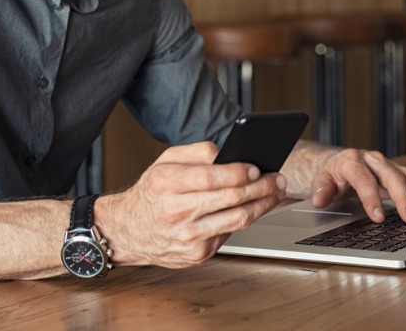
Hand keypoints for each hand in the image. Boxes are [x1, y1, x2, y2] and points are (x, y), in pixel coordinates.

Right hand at [96, 142, 285, 268]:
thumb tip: (227, 152)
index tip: (257, 167)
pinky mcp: (197, 254)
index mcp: (166, 184)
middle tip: (277, 179)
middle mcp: (176, 212)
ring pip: (238, 220)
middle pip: (230, 199)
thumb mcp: (164, 162)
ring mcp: (188, 237)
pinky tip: (254, 208)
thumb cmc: (152, 193)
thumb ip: (195, 152)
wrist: (129, 231)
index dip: (239, 172)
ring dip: (262, 205)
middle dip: (261, 187)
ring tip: (274, 193)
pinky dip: (245, 219)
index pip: (211, 177)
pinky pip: (230, 233)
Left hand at [308, 148, 405, 223]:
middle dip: (402, 198)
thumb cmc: (332, 174)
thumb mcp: (321, 181)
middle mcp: (372, 159)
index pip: (364, 179)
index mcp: (351, 160)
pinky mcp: (396, 171)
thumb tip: (319, 200)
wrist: (338, 163)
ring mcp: (386, 164)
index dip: (372, 198)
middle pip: (391, 176)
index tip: (377, 217)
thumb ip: (321, 190)